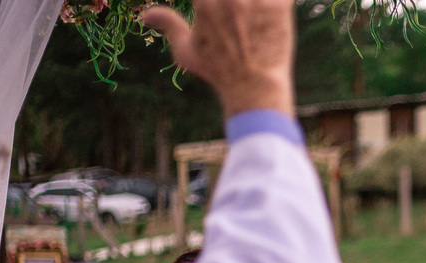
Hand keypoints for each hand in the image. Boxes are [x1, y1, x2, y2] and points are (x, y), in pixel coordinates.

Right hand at [142, 0, 294, 117]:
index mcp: (205, 1)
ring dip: (255, 2)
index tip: (212, 3)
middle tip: (235, 11)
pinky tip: (273, 10)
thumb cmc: (219, 74)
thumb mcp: (187, 52)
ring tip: (249, 15)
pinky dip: (277, 2)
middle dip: (233, 2)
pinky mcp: (281, 6)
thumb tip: (145, 14)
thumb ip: (168, 24)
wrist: (255, 90)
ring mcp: (257, 0)